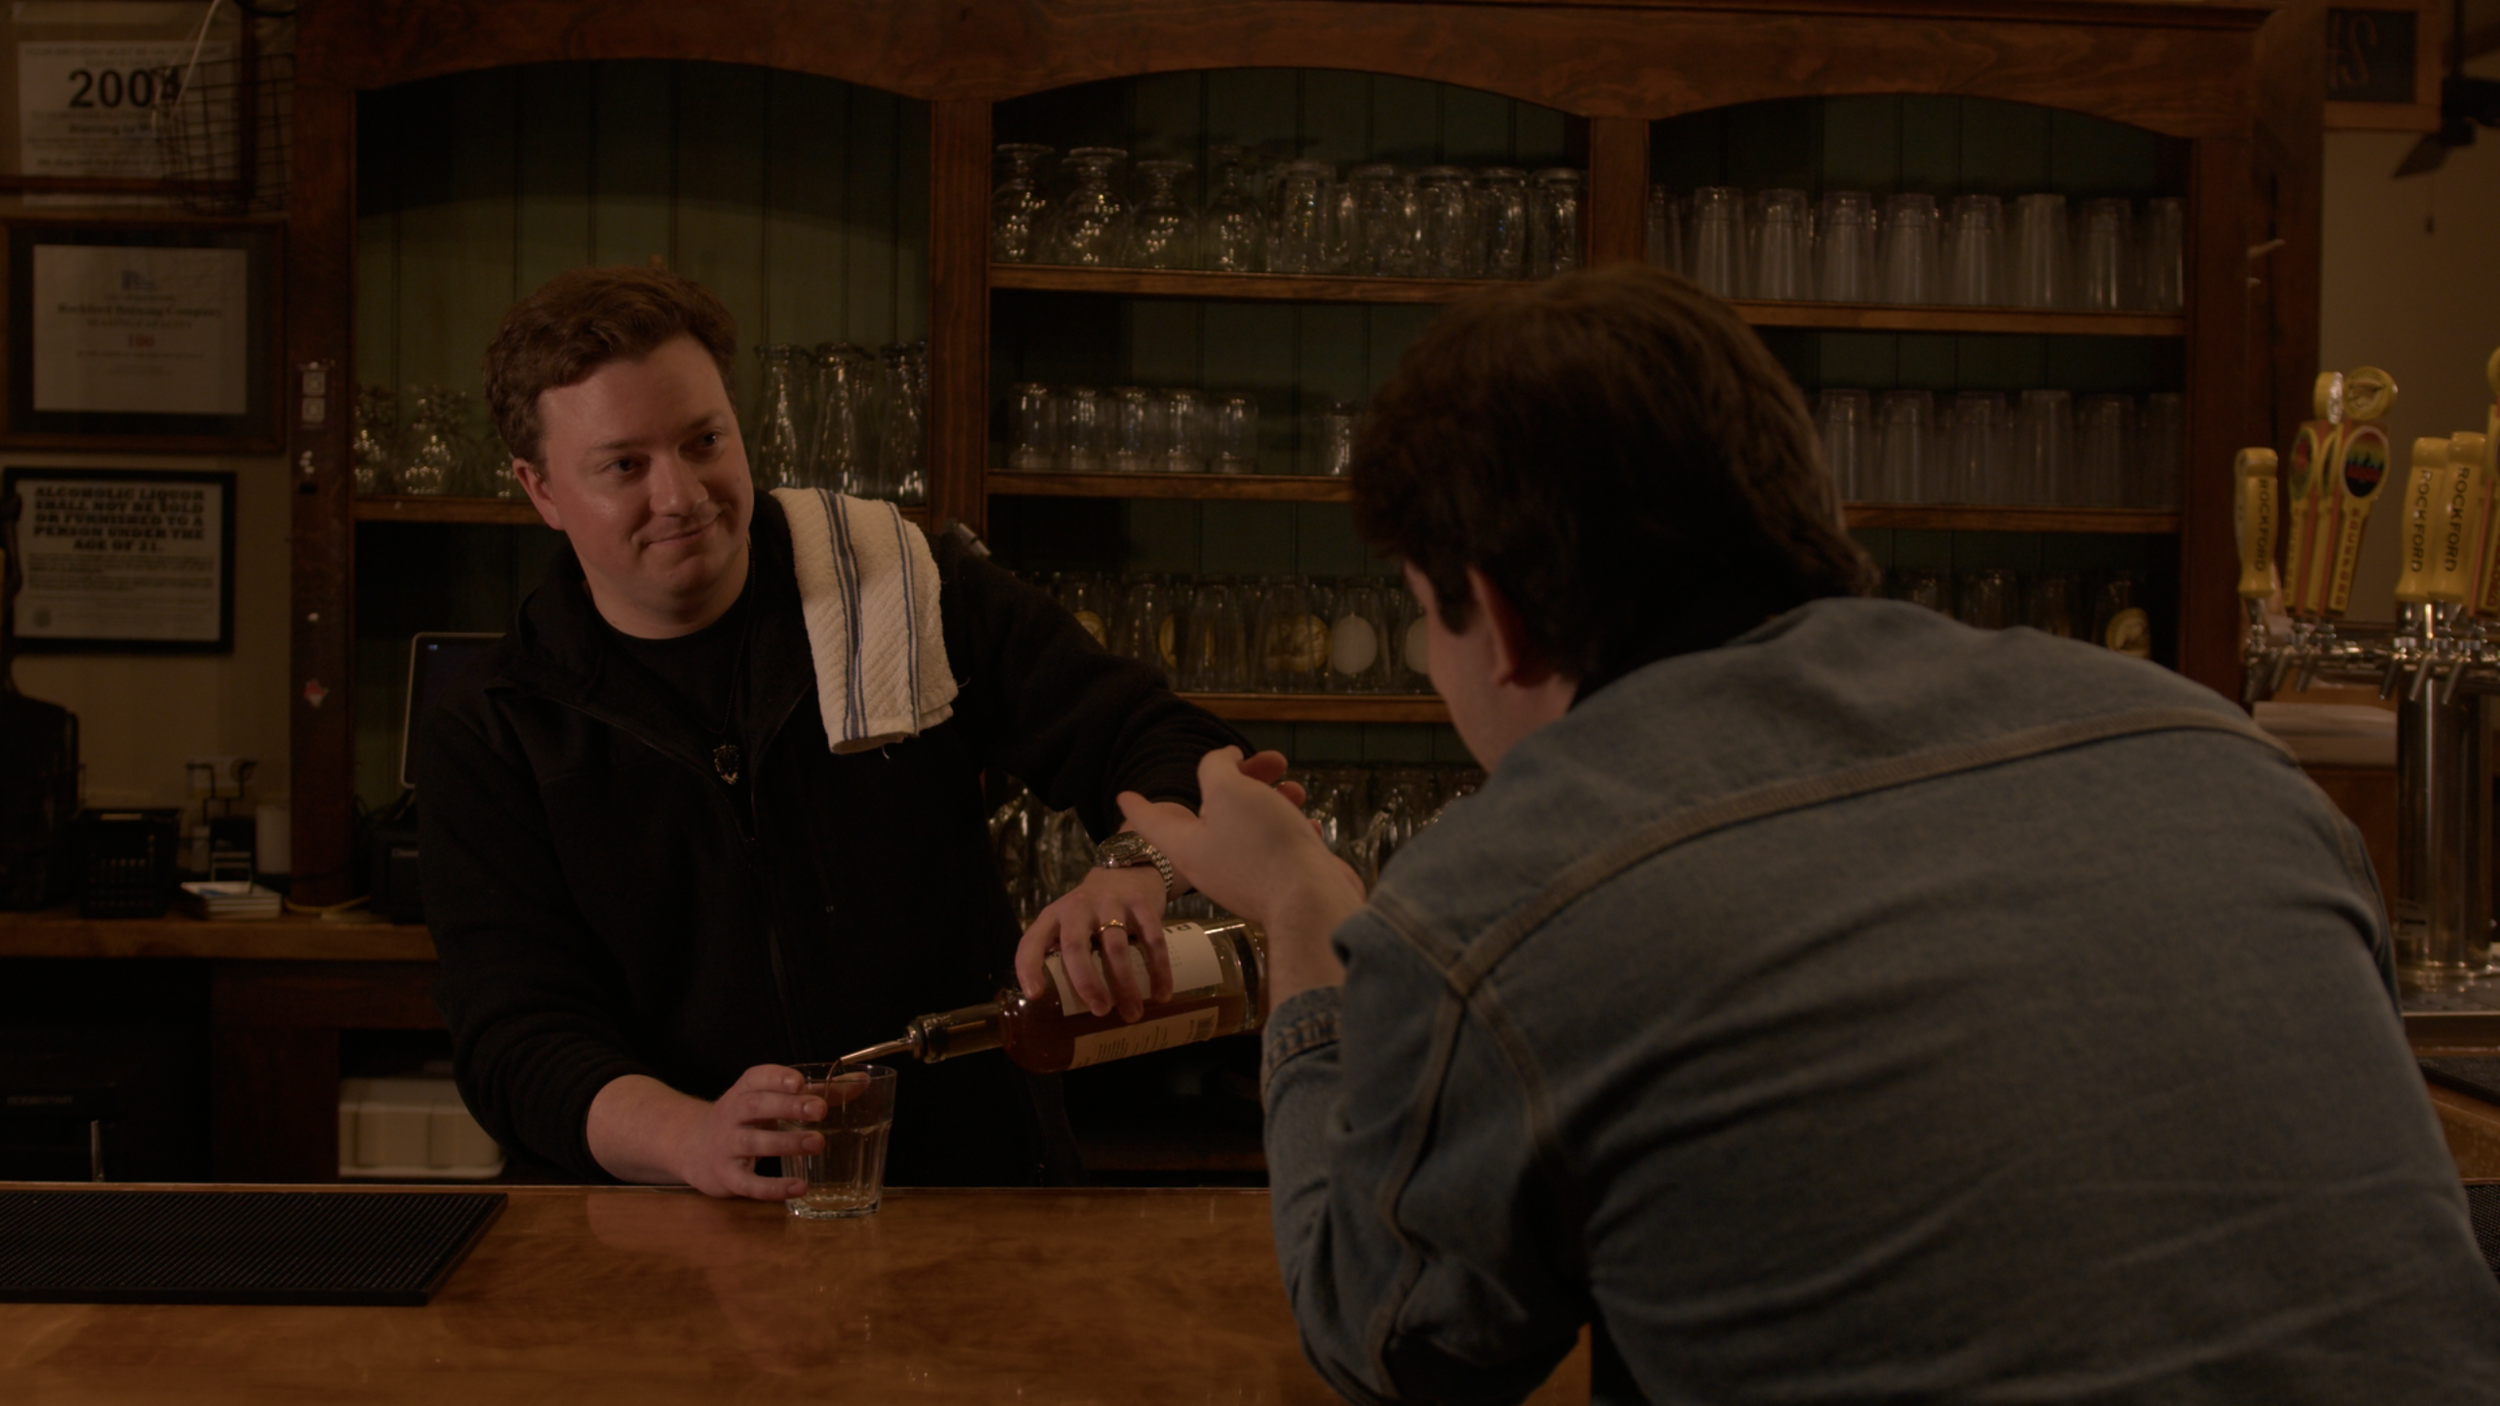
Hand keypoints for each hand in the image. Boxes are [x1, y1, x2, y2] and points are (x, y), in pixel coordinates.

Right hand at [586, 1067, 825, 1199]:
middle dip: (787, 1106)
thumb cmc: (747, 1119)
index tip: (801, 1082)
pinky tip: (799, 1187)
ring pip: (752, 1142)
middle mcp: (732, 1114)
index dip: (777, 1078)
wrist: (693, 1147)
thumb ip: (819, 1092)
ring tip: (817, 1143)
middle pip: (756, 1106)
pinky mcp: (726, 1176)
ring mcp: (726, 1146)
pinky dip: (772, 1186)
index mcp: (745, 1090)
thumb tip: (863, 1081)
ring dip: (785, 1143)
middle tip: (819, 1110)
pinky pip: (748, 1183)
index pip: (757, 1078)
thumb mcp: (774, 1100)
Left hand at [1015, 864, 1170, 1020]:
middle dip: (1086, 982)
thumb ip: (1063, 953)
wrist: (1129, 871)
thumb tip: (1065, 1007)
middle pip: (1075, 946)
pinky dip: (1158, 969)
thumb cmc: (1093, 911)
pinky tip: (1162, 993)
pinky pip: (1152, 939)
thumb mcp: (1070, 922)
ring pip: (1115, 947)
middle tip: (1100, 1011)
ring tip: (1132, 1014)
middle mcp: (1078, 907)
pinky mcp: (1141, 903)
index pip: (1032, 941)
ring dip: (1124, 984)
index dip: (1029, 968)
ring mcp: (1111, 903)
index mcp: (1054, 916)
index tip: (1036, 996)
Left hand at [1118, 748, 1362, 1008]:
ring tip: (1296, 789)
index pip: (1151, 820)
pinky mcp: (1275, 885)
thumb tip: (1224, 762)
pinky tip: (1309, 823)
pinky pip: (1276, 849)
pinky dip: (1289, 829)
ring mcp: (1243, 877)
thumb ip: (1217, 768)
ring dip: (1273, 800)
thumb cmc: (1262, 844)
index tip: (1124, 795)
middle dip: (1243, 779)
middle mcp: (1209, 863)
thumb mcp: (1229, 790)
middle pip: (1215, 811)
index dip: (1138, 804)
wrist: (1310, 902)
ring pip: (1250, 826)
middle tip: (1272, 761)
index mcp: (1186, 844)